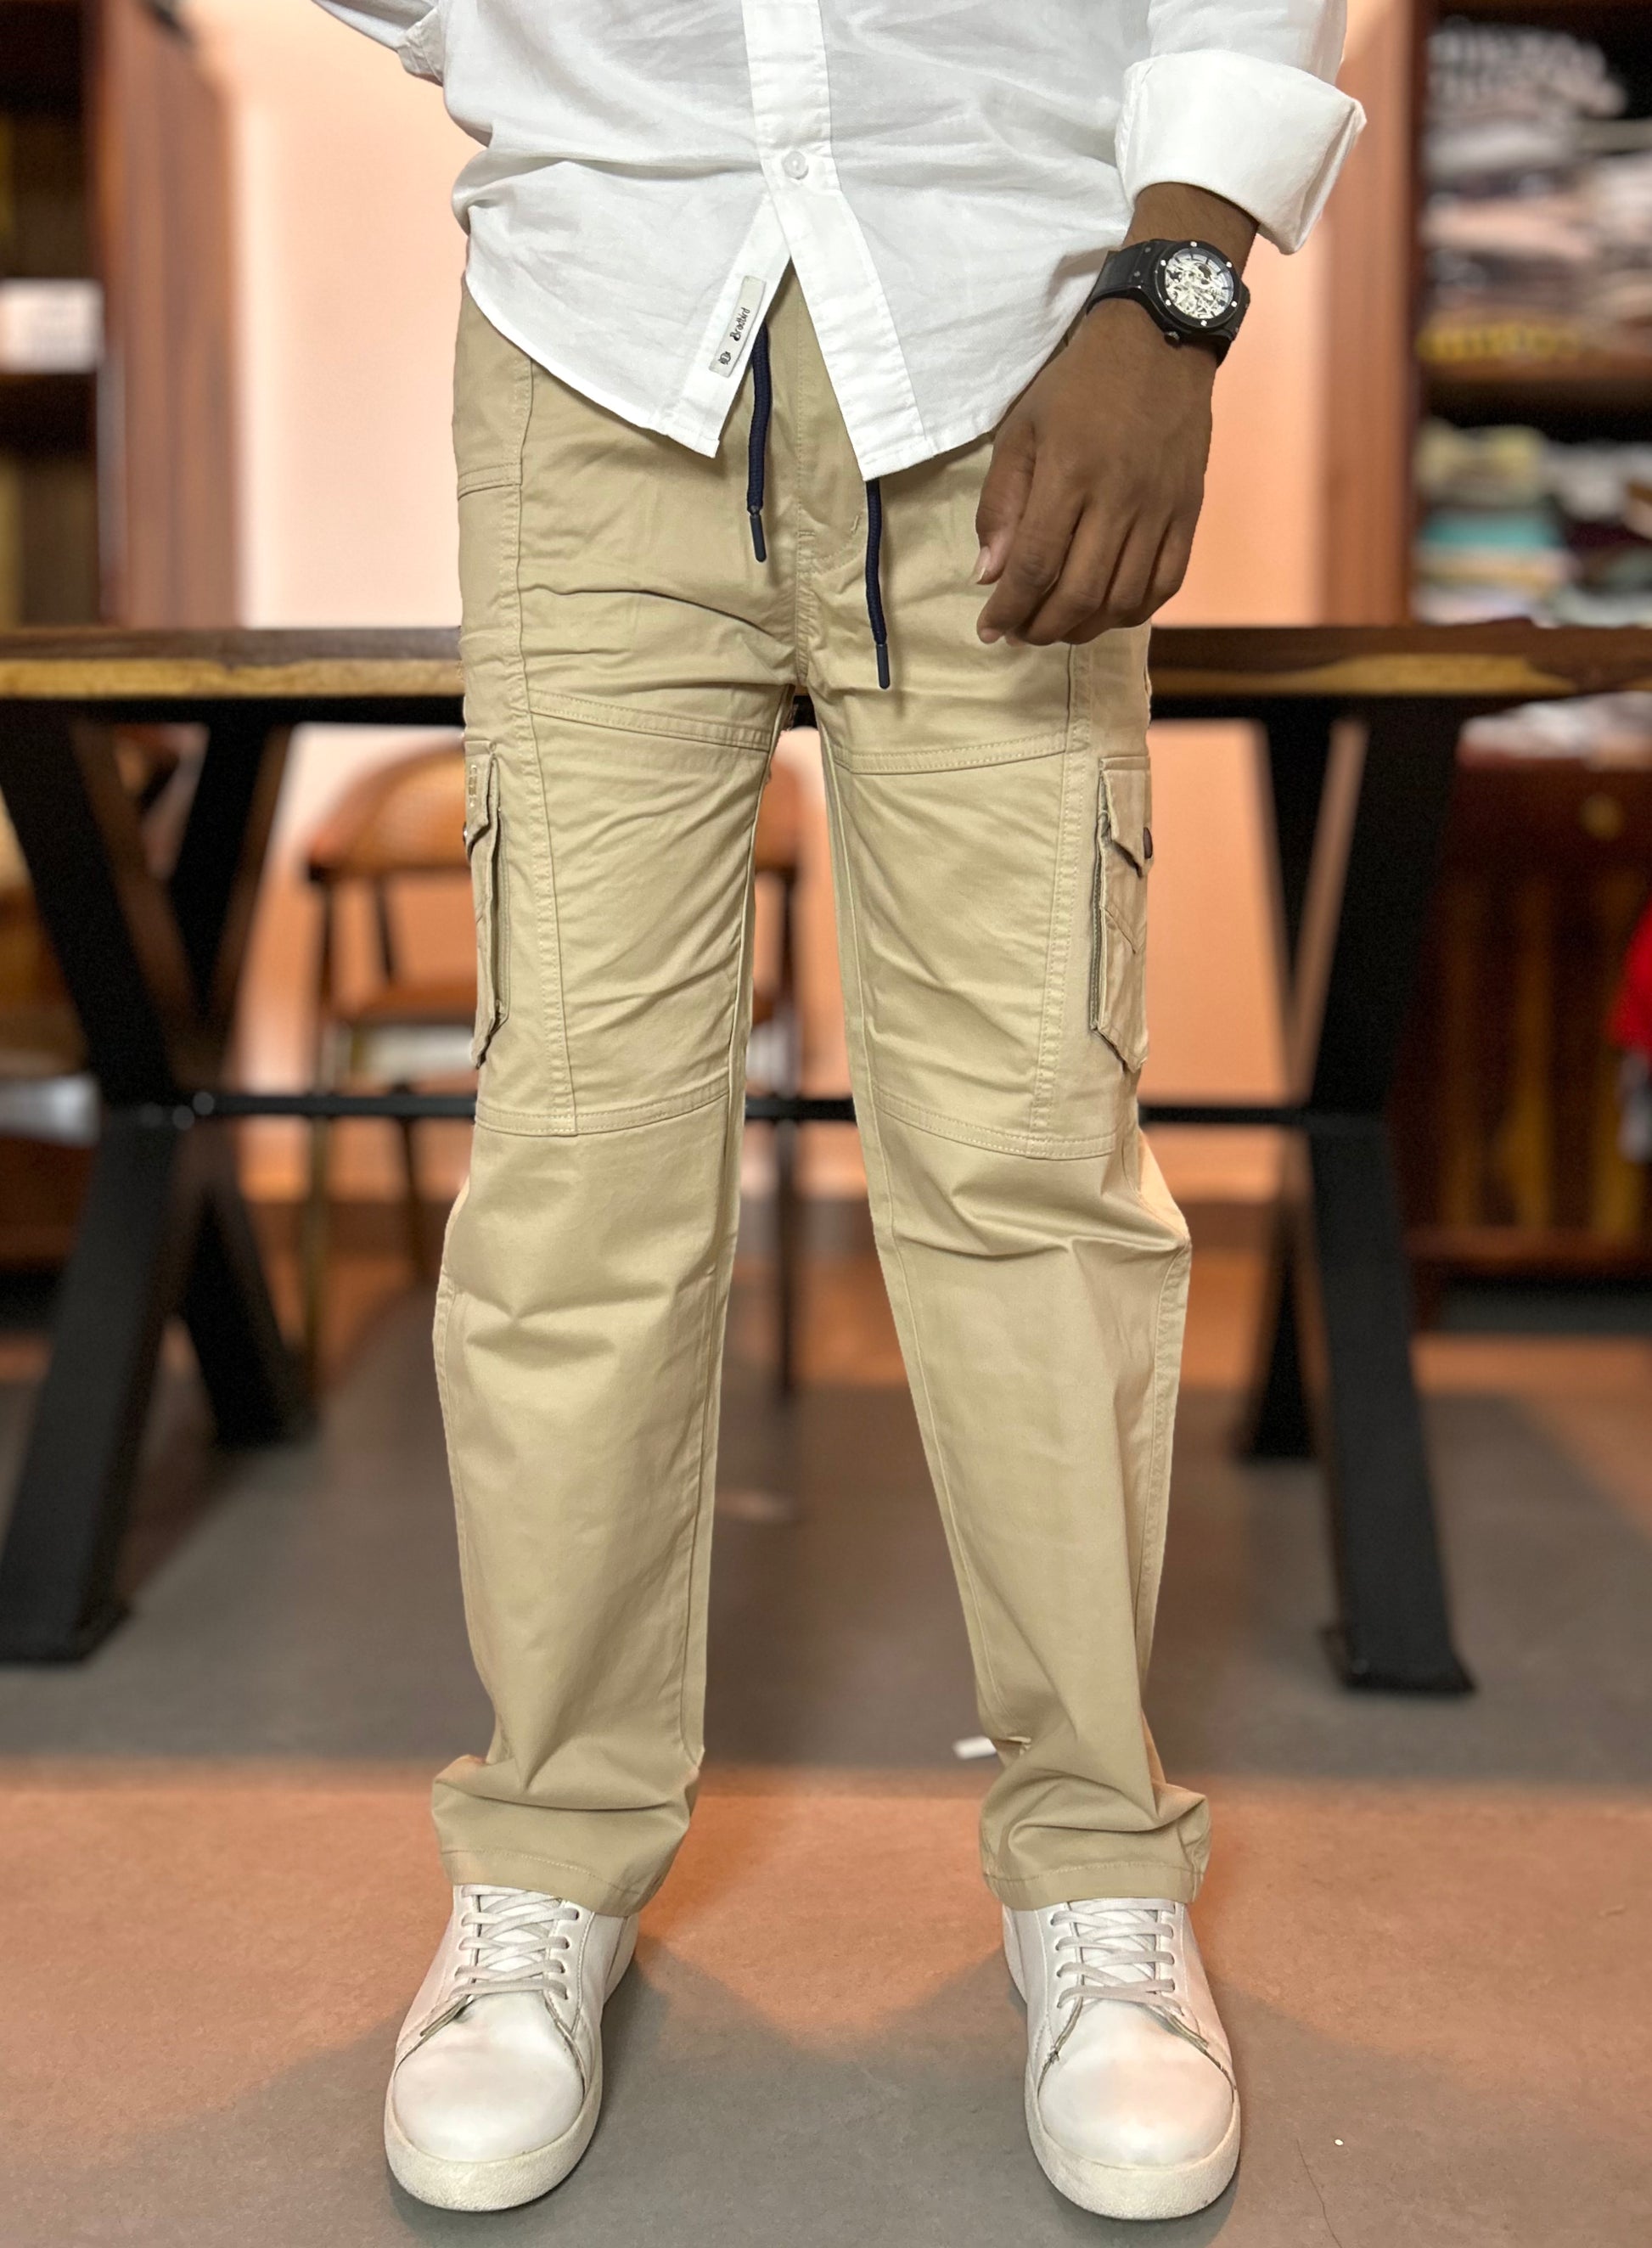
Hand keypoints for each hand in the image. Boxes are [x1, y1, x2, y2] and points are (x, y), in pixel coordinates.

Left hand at [974, 305, 1213, 646]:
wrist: (1159, 341)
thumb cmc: (1078, 385)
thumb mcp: (1021, 431)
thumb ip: (1001, 504)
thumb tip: (989, 576)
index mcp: (1069, 474)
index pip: (1035, 566)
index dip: (1009, 609)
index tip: (989, 629)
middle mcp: (1119, 497)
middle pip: (1078, 593)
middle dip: (1042, 627)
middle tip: (1021, 631)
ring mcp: (1160, 508)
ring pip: (1123, 599)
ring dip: (1084, 628)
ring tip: (1058, 626)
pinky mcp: (1188, 511)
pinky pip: (1166, 583)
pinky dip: (1134, 611)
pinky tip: (1107, 611)